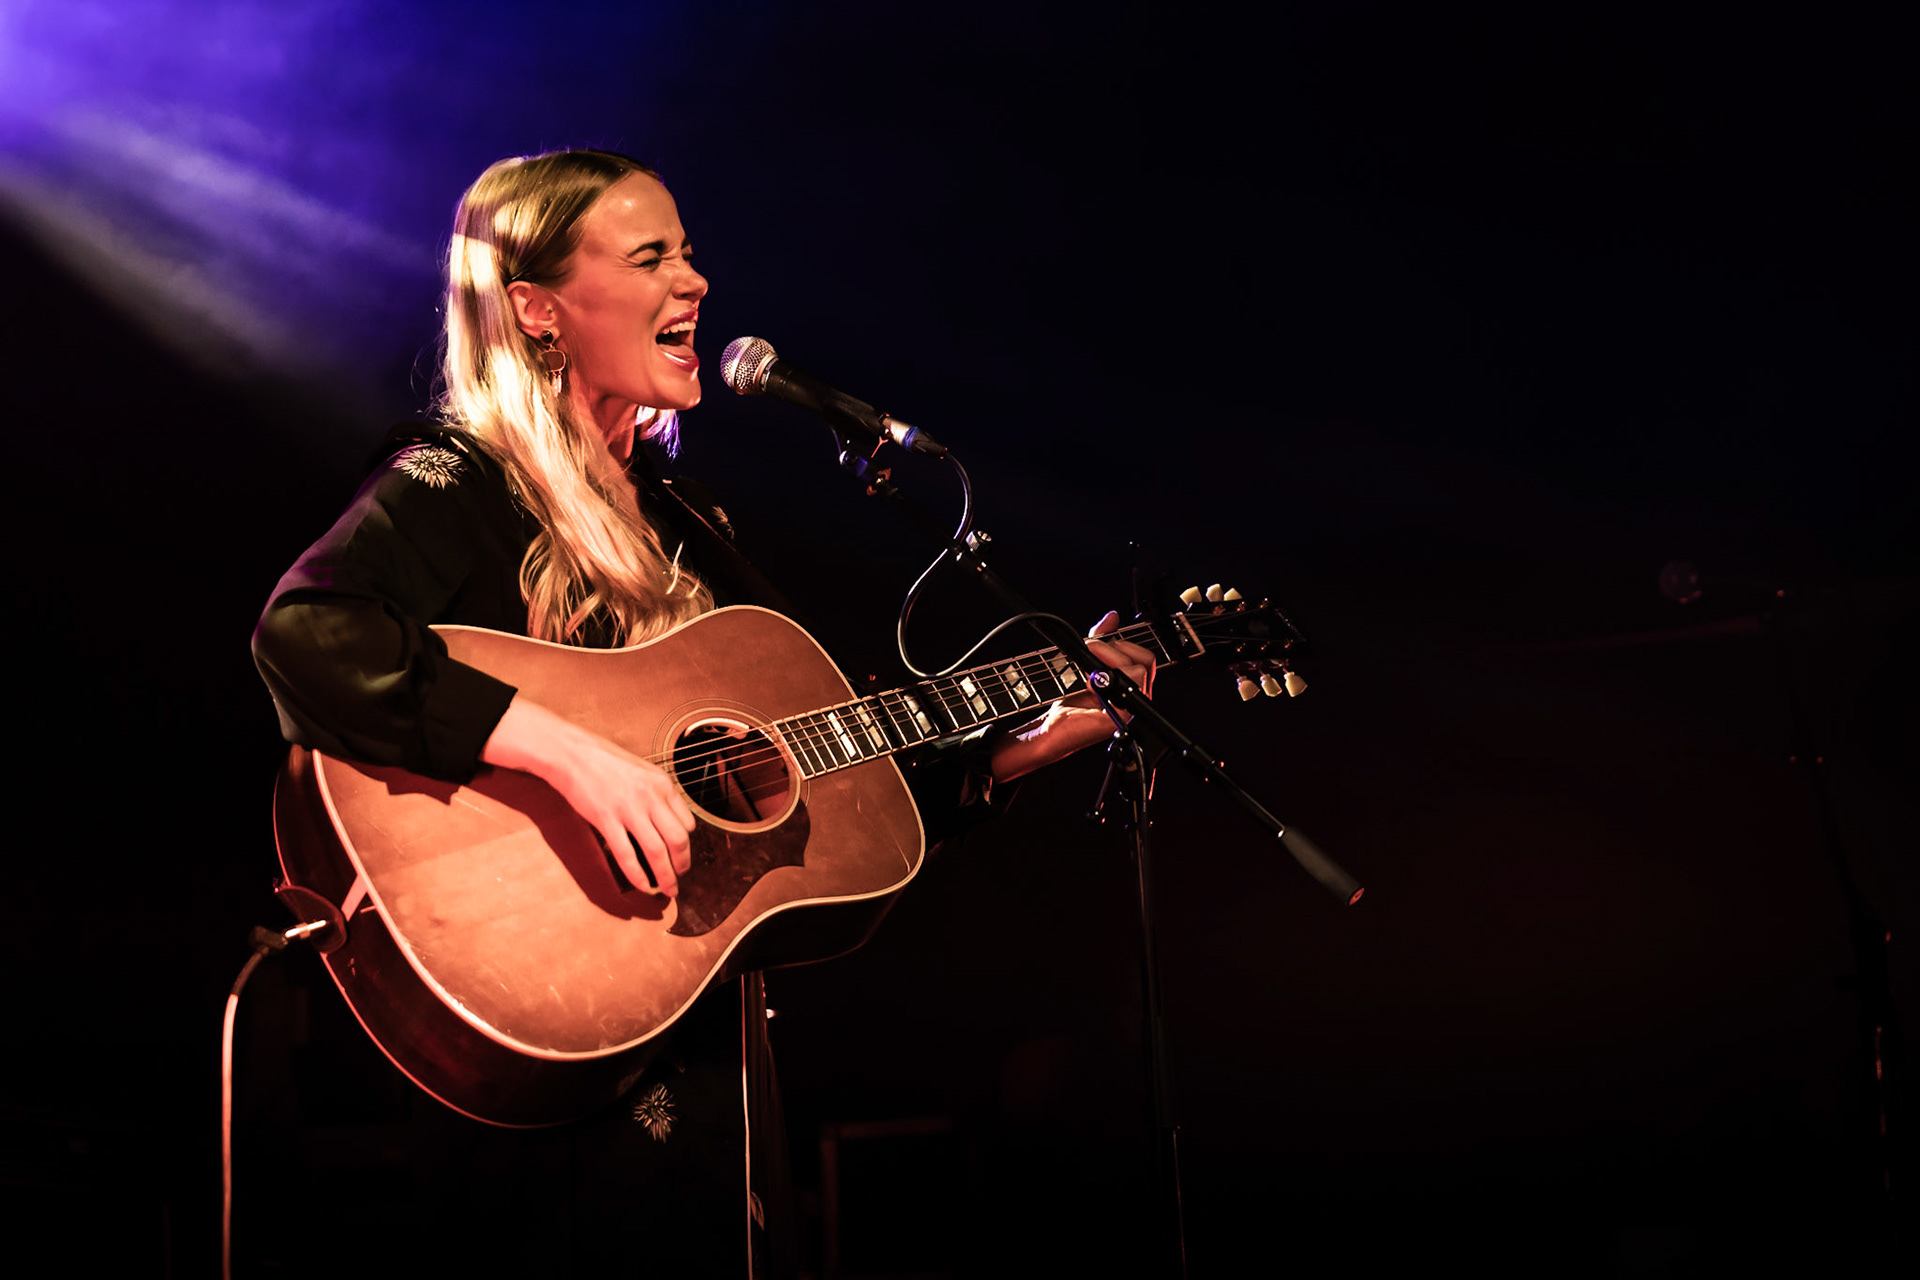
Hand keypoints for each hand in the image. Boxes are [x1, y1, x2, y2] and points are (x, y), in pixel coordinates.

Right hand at [482, 697, 696, 897]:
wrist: (572, 753)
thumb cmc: (605, 761)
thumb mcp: (642, 771)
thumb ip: (657, 794)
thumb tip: (668, 821)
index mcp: (662, 784)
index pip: (688, 823)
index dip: (686, 844)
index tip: (680, 854)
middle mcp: (651, 797)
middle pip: (678, 840)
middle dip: (682, 864)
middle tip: (680, 877)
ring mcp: (628, 809)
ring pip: (657, 852)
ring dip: (666, 876)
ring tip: (667, 889)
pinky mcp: (606, 820)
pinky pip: (627, 855)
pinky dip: (637, 875)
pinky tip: (642, 885)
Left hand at [989, 610, 1156, 781]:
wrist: (1051, 728)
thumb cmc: (1070, 703)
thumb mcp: (1087, 662)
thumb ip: (1102, 640)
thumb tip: (1112, 617)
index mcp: (1132, 685)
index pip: (1147, 657)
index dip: (1125, 644)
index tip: (1100, 645)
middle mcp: (1135, 697)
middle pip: (1146, 660)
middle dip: (1115, 649)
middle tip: (1091, 652)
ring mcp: (1131, 709)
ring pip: (1139, 671)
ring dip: (1109, 662)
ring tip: (1089, 672)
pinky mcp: (1121, 718)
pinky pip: (1124, 690)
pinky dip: (1103, 681)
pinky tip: (1089, 687)